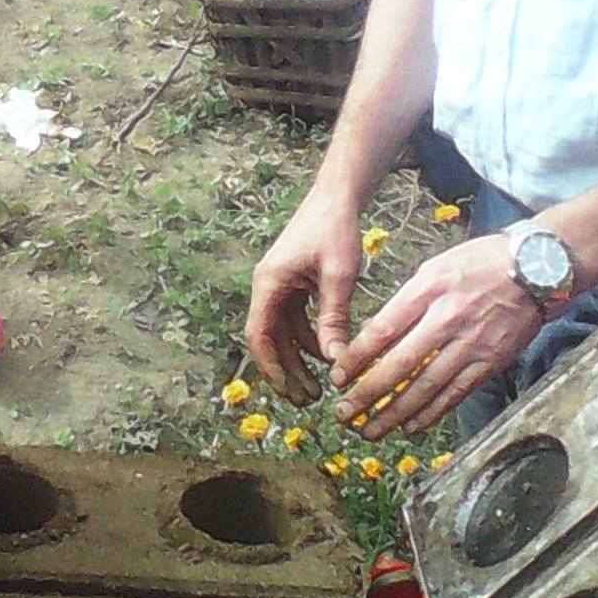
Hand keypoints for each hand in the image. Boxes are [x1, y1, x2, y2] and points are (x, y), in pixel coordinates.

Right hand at [244, 189, 363, 406]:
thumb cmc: (336, 229)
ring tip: (317, 387)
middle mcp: (269, 286)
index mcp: (270, 283)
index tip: (287, 391)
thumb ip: (334, 317)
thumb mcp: (339, 276)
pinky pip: (296, 320)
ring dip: (297, 359)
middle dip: (285, 370)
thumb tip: (334, 361)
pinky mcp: (293, 284)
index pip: (259, 334)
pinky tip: (327, 355)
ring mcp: (280, 286)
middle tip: (306, 401)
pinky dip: (309, 339)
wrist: (337, 196)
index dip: (270, 366)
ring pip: (283, 333)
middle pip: (269, 338)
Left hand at [330, 235, 544, 439]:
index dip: (356, 358)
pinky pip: (454, 394)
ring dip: (393, 413)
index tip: (338, 376)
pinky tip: (409, 426)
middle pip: (399, 364)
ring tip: (369, 429)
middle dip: (367, 393)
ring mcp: (470, 345)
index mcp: (428, 291)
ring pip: (425, 387)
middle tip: (343, 412)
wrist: (536, 269)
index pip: (382, 330)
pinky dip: (429, 413)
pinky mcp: (489, 363)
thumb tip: (376, 332)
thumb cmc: (481, 263)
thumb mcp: (436, 267)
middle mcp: (447, 320)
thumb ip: (406, 300)